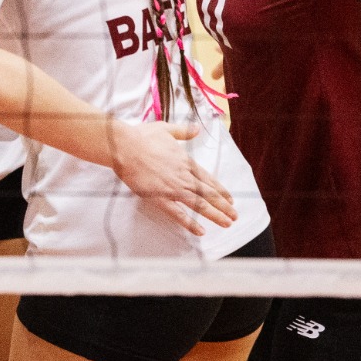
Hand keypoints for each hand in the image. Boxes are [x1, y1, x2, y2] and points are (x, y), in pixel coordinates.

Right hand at [114, 121, 237, 235]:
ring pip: (200, 205)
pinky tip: (201, 232)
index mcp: (186, 161)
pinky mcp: (159, 198)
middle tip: (235, 216)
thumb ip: (183, 131)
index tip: (230, 199)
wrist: (125, 147)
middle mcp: (184, 177)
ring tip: (227, 223)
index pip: (209, 179)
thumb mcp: (166, 129)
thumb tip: (196, 128)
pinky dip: (191, 224)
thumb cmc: (143, 137)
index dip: (221, 190)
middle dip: (224, 206)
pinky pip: (178, 214)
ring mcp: (173, 188)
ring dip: (215, 215)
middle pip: (209, 194)